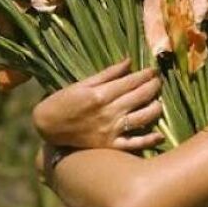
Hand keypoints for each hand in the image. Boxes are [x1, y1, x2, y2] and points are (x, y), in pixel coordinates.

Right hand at [31, 57, 164, 150]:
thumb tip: (128, 61)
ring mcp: (111, 130)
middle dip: (153, 87)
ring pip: (141, 118)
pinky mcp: (110, 145)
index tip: (154, 70)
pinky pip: (133, 144)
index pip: (130, 82)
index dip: (145, 75)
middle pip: (139, 97)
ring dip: (155, 108)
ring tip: (159, 102)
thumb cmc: (63, 101)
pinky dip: (148, 140)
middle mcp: (108, 112)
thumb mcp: (82, 83)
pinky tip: (160, 135)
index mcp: (100, 95)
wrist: (48, 127)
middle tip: (159, 81)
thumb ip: (107, 74)